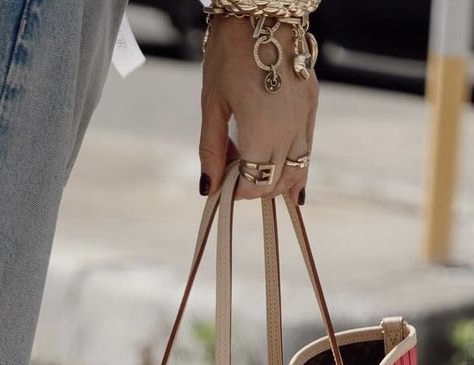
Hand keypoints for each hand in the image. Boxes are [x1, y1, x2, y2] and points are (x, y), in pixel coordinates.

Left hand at [199, 16, 317, 203]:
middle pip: (276, 180)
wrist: (261, 12)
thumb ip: (212, 149)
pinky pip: (308, 147)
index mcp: (261, 129)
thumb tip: (209, 187)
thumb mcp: (212, 104)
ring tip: (256, 173)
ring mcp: (305, 116)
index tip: (223, 185)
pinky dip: (297, 166)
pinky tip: (290, 181)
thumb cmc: (229, 54)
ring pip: (297, 168)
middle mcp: (289, 127)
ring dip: (276, 180)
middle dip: (254, 187)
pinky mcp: (312, 104)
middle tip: (235, 178)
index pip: (253, 181)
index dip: (237, 191)